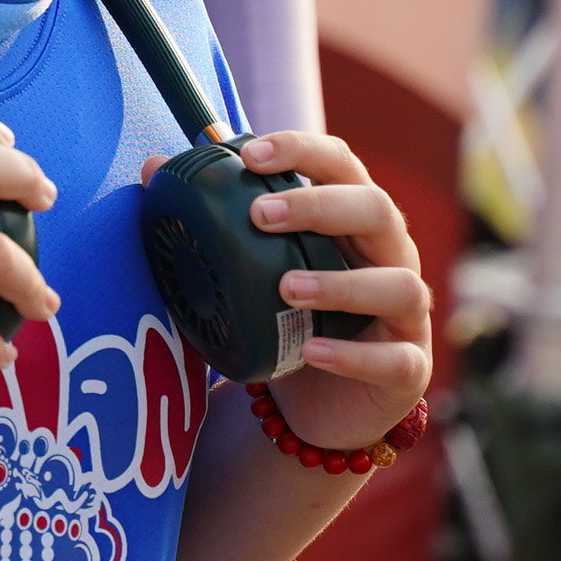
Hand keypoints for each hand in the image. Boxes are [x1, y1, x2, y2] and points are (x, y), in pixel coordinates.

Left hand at [228, 130, 433, 452]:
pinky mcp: (408, 369)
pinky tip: (312, 352)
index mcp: (353, 220)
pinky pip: (395, 360)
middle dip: (319, 206)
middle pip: (377, 210)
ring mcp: (406, 315)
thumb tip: (152, 166)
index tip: (250, 155)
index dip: (301, 150)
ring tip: (287, 288)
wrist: (312, 410)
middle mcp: (389, 257)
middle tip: (260, 216)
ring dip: (342, 284)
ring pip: (399, 285)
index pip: (341, 164)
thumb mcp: (248, 269)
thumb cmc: (286, 321)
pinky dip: (354, 355)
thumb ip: (209, 218)